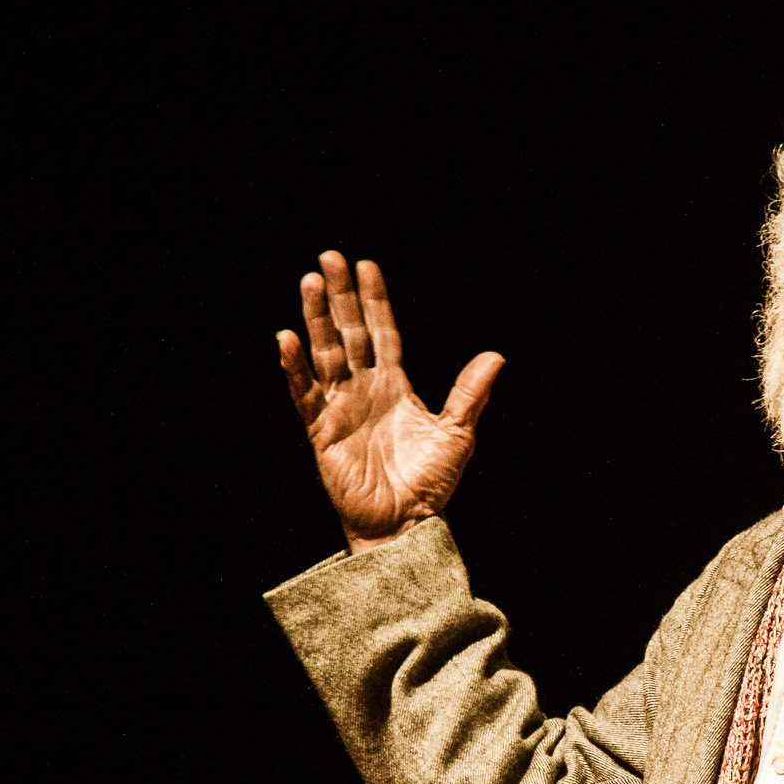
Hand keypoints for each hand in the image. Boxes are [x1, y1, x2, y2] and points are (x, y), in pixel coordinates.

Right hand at [277, 252, 503, 552]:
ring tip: (309, 283)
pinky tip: (287, 339)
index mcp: (395, 386)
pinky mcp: (322, 431)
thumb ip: (470, 394)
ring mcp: (340, 408)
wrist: (406, 524)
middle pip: (349, 333)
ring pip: (325, 353)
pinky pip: (304, 394)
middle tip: (328, 258)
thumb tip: (495, 357)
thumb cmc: (431, 484)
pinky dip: (295, 368)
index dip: (375, 301)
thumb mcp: (458, 434)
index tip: (367, 266)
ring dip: (315, 319)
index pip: (383, 333)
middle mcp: (365, 390)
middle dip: (339, 296)